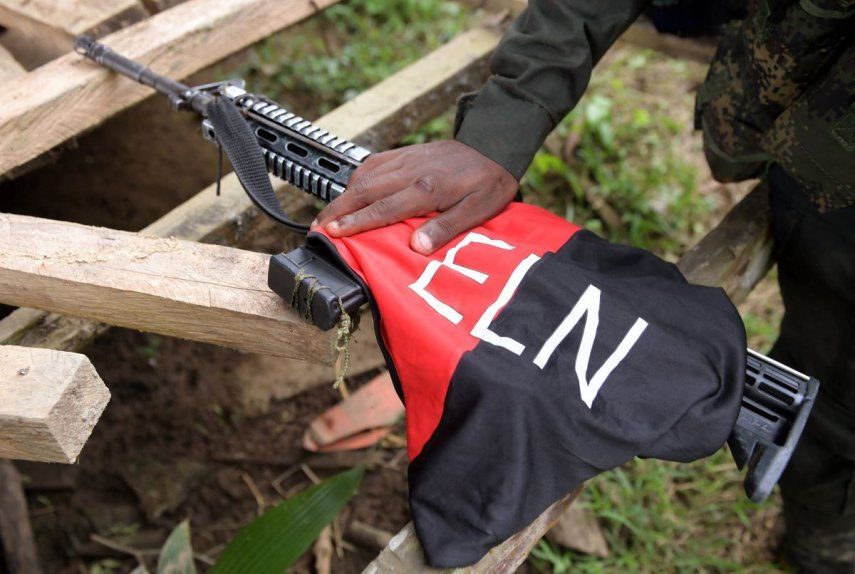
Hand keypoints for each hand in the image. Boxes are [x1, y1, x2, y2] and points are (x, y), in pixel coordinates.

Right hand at [314, 140, 517, 254]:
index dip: (356, 222)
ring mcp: (405, 159)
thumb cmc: (488, 182)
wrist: (494, 145)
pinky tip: (350, 189)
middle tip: (317, 228)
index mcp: (426, 189)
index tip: (332, 232)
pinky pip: (374, 163)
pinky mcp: (405, 152)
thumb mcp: (478, 210)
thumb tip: (417, 246)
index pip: (383, 208)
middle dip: (337, 210)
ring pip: (365, 176)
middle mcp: (410, 172)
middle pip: (364, 191)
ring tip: (327, 215)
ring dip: (342, 196)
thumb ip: (447, 227)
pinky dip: (357, 177)